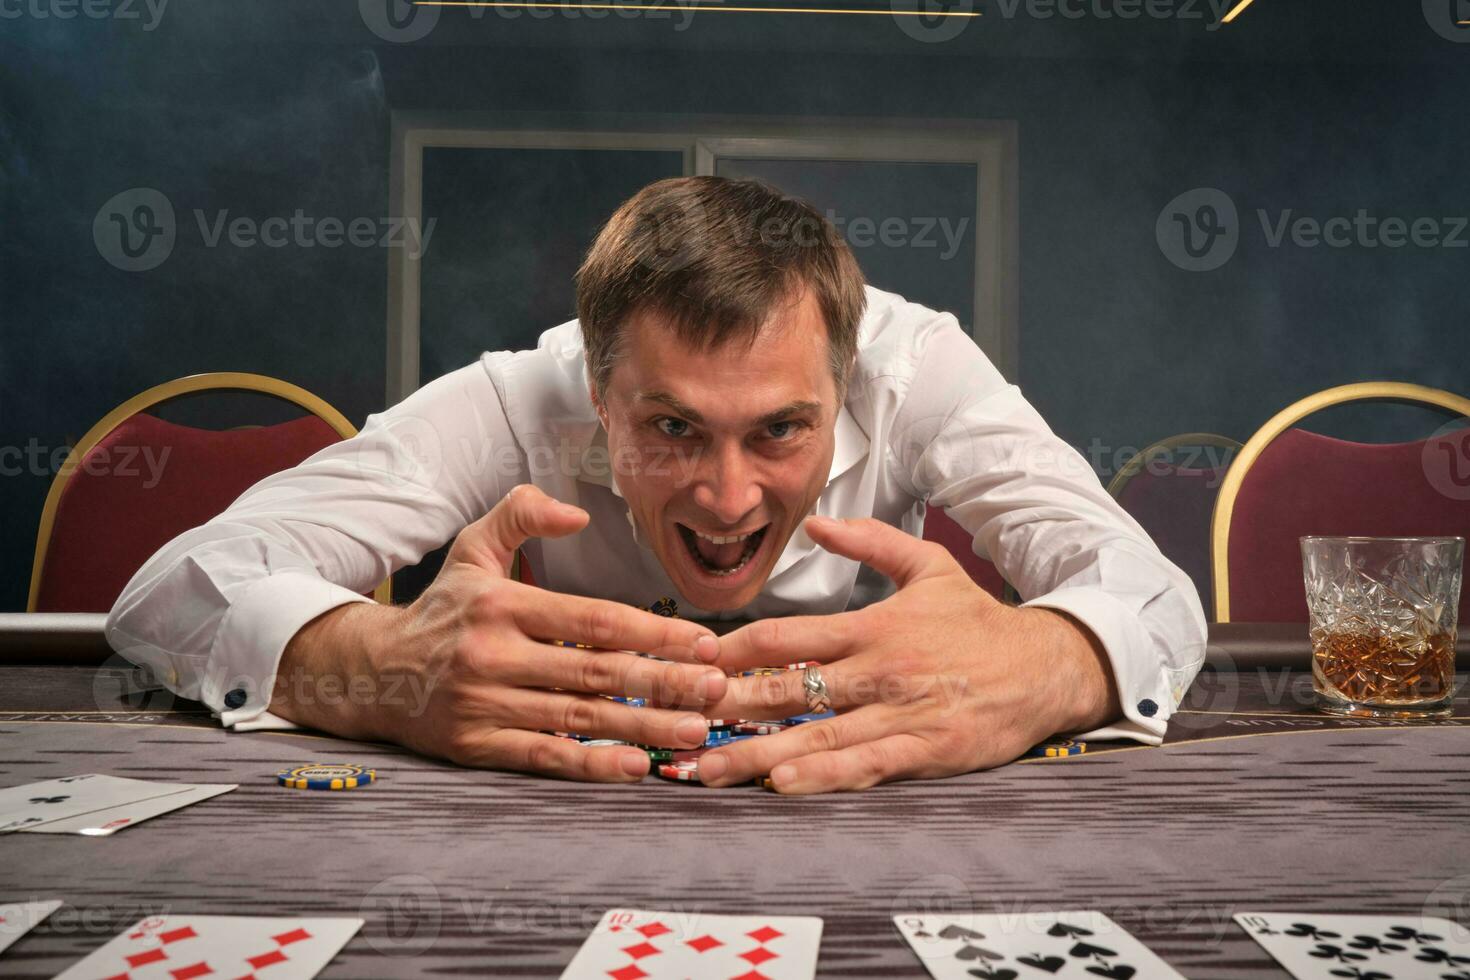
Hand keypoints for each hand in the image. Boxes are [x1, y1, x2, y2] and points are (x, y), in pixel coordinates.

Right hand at [276, 484, 724, 781]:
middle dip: (664, 682)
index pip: (593, 620)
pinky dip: (591, 766)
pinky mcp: (477, 746)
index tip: (703, 641)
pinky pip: (543, 757)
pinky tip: (637, 768)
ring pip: (578, 719)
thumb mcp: (471, 547)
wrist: (371, 670)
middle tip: (718, 689)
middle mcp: (495, 656)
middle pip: (596, 673)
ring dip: (643, 727)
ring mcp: (485, 705)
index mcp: (503, 603)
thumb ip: (520, 515)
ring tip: (698, 731)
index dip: (653, 631)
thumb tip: (577, 514)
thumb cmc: (441, 608)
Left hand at [696, 515, 1119, 793]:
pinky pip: (865, 765)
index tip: (687, 664)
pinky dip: (823, 775)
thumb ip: (868, 543)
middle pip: (785, 689)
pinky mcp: (926, 749)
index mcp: (870, 625)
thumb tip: (814, 523)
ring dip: (755, 755)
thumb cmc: (979, 619)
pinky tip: (782, 784)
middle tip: (672, 723)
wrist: (1048, 664)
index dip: (730, 651)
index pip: (783, 637)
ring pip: (815, 735)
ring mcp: (900, 712)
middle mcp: (877, 669)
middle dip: (724, 708)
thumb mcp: (928, 565)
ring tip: (705, 772)